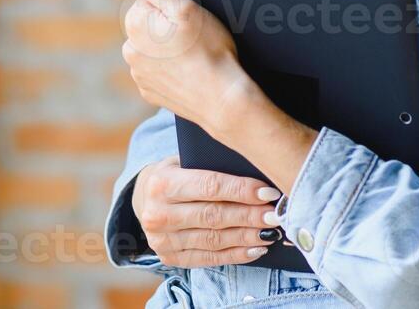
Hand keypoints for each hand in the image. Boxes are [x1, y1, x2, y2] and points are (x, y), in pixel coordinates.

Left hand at [115, 0, 257, 136]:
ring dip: (169, 48)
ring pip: (154, 48)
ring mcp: (139, 74)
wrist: (223, 98)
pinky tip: (190, 71)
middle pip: (150, 24)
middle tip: (194, 37)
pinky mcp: (150, 92)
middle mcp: (130, 50)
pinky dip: (172, 69)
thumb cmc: (208, 49)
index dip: (173, 5)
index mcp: (135, 25)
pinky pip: (159, 71)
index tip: (188, 19)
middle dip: (169, 26)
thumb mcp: (184, 7)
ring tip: (194, 55)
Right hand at [131, 155, 284, 266]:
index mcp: (162, 182)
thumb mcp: (184, 160)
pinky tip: (257, 248)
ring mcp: (162, 239)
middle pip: (213, 216)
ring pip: (213, 239)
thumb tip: (257, 172)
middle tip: (275, 215)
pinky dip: (236, 254)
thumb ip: (212, 167)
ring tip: (271, 232)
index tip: (269, 192)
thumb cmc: (175, 173)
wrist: (143, 197)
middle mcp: (158, 213)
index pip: (209, 186)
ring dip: (247, 236)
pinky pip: (209, 258)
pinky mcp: (169, 257)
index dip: (242, 190)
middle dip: (249, 216)